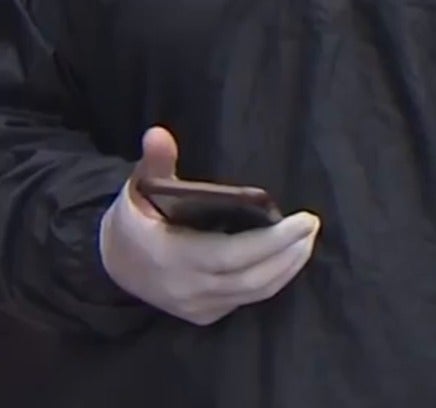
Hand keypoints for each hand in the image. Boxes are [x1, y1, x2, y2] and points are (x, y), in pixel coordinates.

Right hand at [98, 127, 320, 326]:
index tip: (304, 219)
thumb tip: (158, 134)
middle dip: (289, 251)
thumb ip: (154, 163)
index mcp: (170, 256)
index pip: (230, 255)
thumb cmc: (134, 219)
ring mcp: (194, 306)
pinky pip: (246, 301)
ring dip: (288, 267)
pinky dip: (273, 281)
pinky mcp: (203, 314)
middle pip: (250, 277)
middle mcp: (184, 287)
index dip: (272, 241)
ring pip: (253, 293)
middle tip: (312, 225)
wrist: (110, 265)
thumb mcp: (138, 188)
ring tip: (307, 239)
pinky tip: (289, 258)